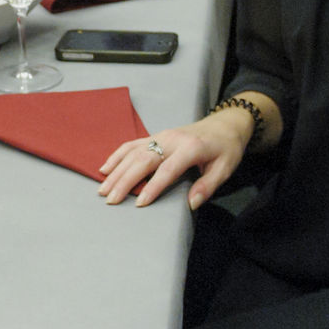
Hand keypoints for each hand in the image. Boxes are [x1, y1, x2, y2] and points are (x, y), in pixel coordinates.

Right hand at [96, 107, 249, 208]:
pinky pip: (131, 144)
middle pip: (143, 160)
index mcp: (191, 148)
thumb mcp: (225, 168)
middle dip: (125, 181)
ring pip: (133, 152)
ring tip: (103, 188)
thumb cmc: (226, 149)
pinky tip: (105, 168)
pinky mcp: (155, 136)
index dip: (153, 187)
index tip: (140, 203)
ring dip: (116, 170)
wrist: (224, 125)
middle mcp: (171, 139)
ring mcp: (161, 136)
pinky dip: (116, 156)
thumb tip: (191, 203)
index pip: (167, 169)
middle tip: (111, 200)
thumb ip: (207, 186)